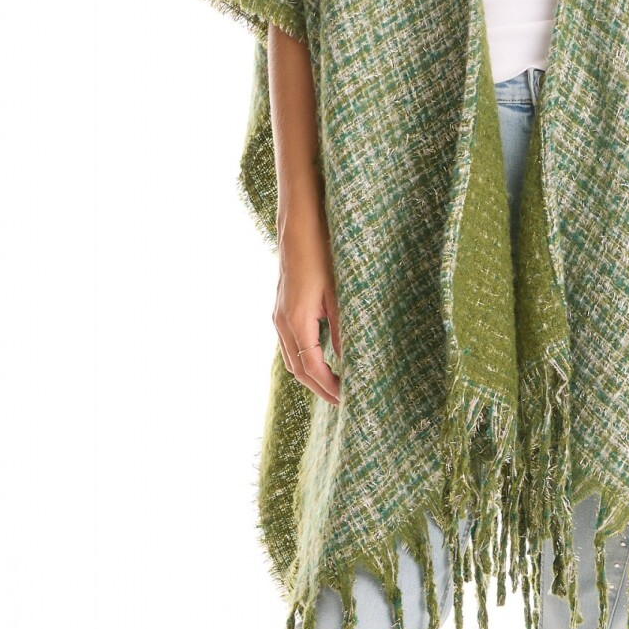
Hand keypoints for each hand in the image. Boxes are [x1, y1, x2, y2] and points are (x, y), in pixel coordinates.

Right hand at [272, 228, 341, 405]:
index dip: (329, 387)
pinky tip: (321, 360)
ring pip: (291, 358)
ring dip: (311, 376)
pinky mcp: (281, 309)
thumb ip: (342, 327)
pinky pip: (289, 344)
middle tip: (343, 402)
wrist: (298, 226)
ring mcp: (278, 316)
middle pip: (297, 370)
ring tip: (334, 386)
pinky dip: (304, 359)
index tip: (348, 398)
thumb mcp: (337, 291)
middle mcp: (281, 323)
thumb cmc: (321, 253)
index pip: (311, 368)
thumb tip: (350, 359)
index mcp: (296, 321)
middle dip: (319, 388)